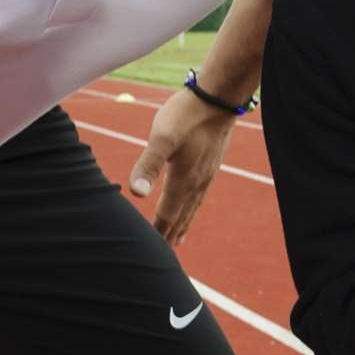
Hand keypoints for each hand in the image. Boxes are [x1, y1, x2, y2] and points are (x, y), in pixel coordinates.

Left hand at [127, 86, 241, 244]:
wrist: (219, 97)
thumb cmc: (186, 115)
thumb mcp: (161, 138)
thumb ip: (148, 166)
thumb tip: (136, 194)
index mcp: (183, 180)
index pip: (167, 215)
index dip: (157, 233)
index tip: (150, 251)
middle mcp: (197, 182)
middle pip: (181, 217)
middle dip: (171, 236)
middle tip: (162, 256)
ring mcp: (207, 173)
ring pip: (193, 207)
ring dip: (183, 224)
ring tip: (178, 239)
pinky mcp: (212, 163)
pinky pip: (200, 195)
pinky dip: (193, 208)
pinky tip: (192, 202)